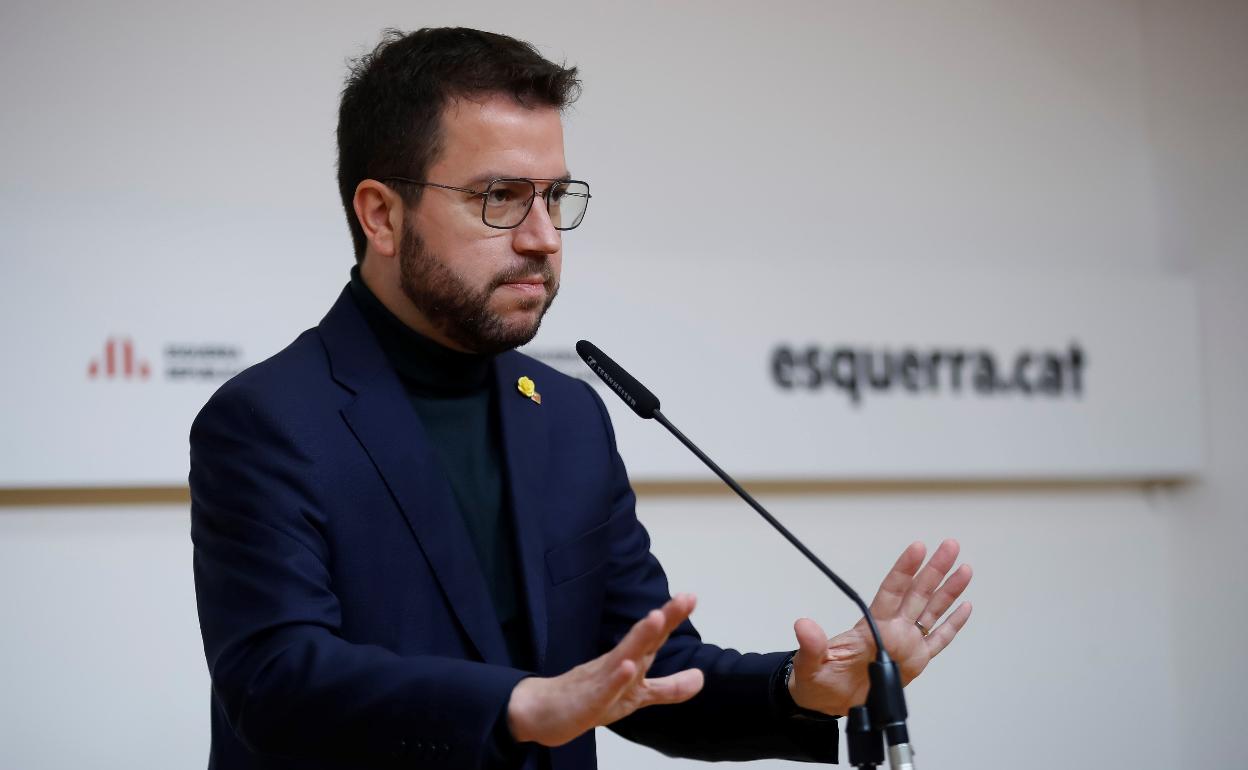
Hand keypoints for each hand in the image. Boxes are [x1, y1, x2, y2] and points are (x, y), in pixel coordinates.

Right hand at [506, 593, 704, 746]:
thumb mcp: (636, 696)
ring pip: (622, 656)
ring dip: (639, 637)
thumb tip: (701, 678)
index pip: (654, 637)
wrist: (543, 712)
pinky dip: (615, 679)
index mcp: (629, 661)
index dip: (673, 618)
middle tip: (684, 597)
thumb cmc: (590, 698)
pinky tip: (627, 667)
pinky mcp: (587, 700)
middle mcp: (616, 664)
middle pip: (642, 638)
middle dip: (663, 619)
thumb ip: (668, 688)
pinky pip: (602, 690)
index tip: (690, 596)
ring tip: (656, 618)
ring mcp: (600, 680)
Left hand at [788, 539, 972, 715]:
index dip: (905, 570)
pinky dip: (953, 625)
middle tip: (949, 546)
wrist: (827, 703)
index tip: (918, 548)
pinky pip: (939, 641)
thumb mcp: (811, 662)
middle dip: (935, 570)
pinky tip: (965, 607)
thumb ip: (811, 643)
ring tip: (964, 569)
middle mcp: (892, 630)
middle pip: (918, 594)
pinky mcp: (915, 662)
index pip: (892, 591)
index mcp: (871, 626)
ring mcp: (906, 644)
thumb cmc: (818, 679)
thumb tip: (803, 625)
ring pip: (932, 612)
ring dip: (948, 591)